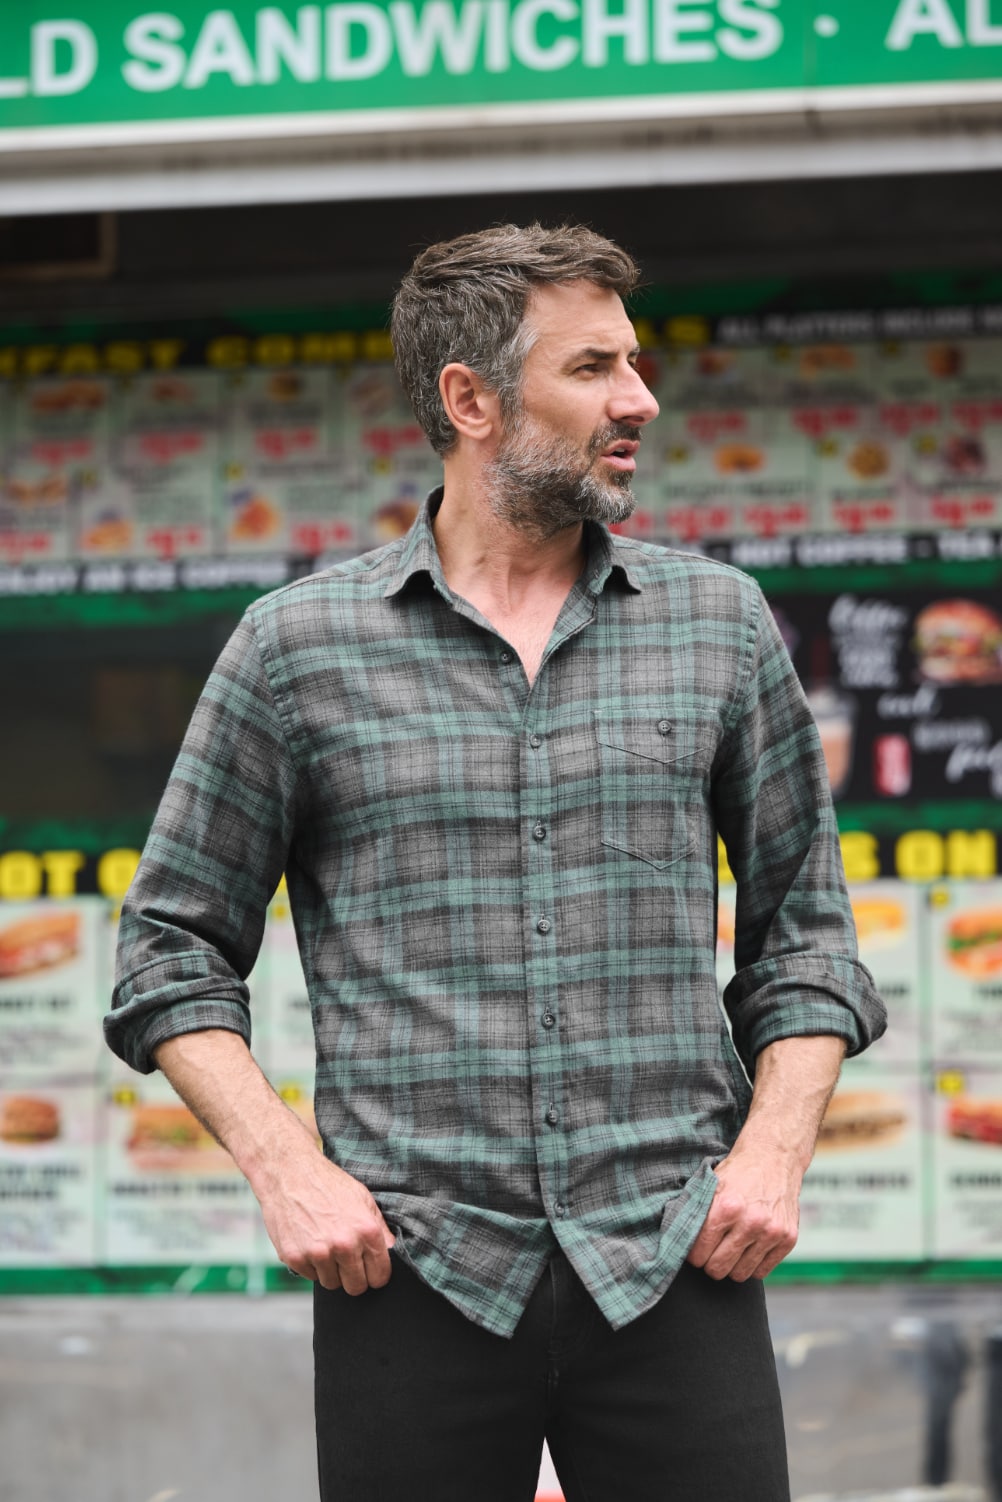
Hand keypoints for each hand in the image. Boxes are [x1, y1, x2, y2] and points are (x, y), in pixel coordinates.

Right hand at [257, 1140, 394, 1294]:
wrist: (289, 1172)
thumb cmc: (327, 1183)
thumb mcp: (362, 1197)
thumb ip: (380, 1227)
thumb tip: (391, 1250)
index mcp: (366, 1230)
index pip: (380, 1277)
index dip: (376, 1274)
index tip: (369, 1268)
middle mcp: (344, 1245)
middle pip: (356, 1287)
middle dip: (353, 1277)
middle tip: (346, 1260)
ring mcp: (318, 1253)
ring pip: (331, 1284)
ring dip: (330, 1271)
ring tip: (325, 1245)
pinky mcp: (295, 1258)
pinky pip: (309, 1277)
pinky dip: (310, 1265)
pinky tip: (309, 1242)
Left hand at [685, 1146, 800, 1282]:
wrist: (774, 1158)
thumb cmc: (738, 1173)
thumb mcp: (711, 1185)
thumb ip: (696, 1212)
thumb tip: (676, 1241)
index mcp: (726, 1207)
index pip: (699, 1252)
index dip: (693, 1254)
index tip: (695, 1250)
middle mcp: (750, 1222)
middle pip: (718, 1268)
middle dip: (710, 1263)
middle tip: (711, 1252)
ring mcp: (771, 1232)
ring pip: (740, 1274)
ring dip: (732, 1265)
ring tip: (730, 1248)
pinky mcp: (788, 1239)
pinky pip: (762, 1272)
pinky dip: (752, 1264)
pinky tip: (748, 1248)